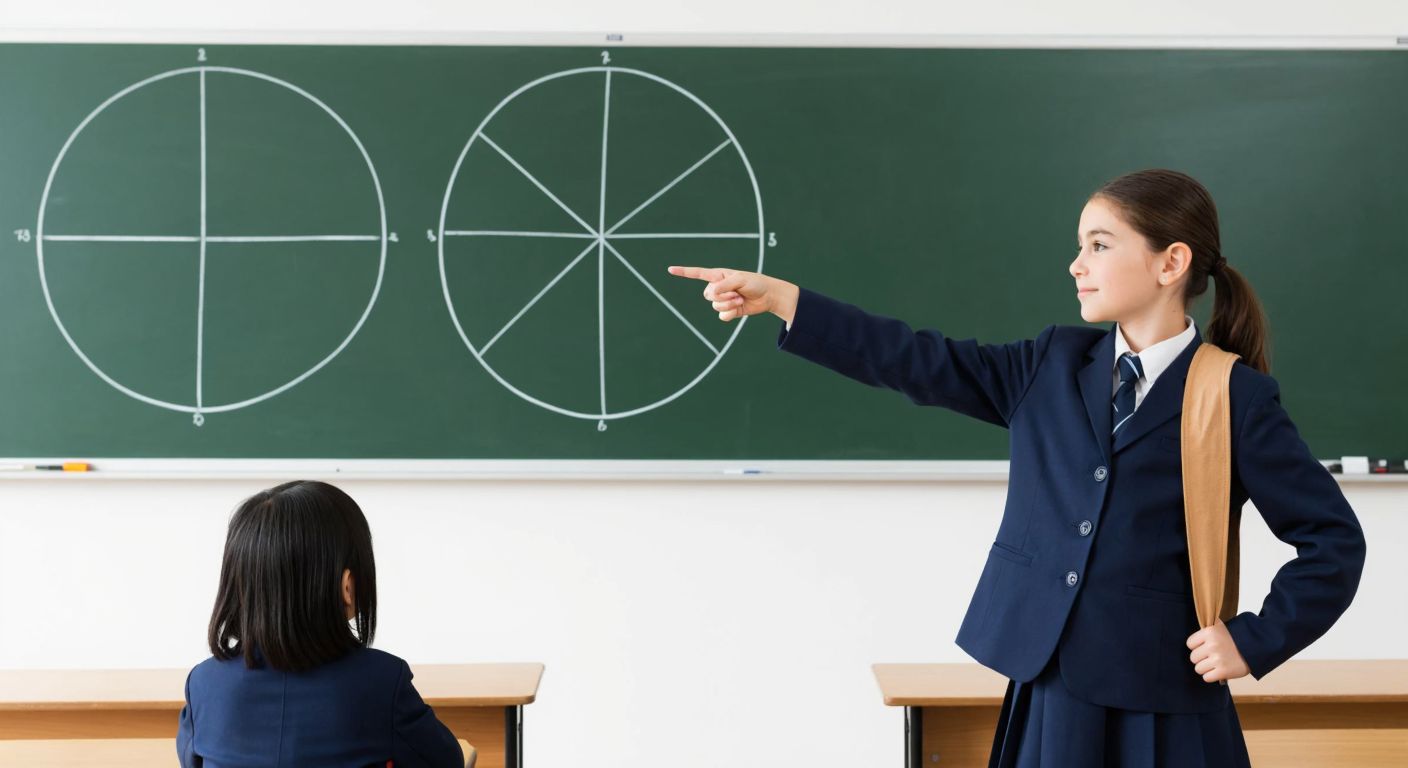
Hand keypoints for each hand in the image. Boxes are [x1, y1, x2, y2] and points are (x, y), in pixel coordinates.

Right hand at [666, 266, 798, 324]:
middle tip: (737, 292)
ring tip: (740, 298)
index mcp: (718, 276)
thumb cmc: (755, 282)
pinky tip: (739, 307)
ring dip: (729, 304)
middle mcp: (718, 288)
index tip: (670, 269)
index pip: (697, 273)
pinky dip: (731, 313)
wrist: (768, 296)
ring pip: (715, 306)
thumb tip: (712, 293)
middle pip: (708, 295)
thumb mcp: (740, 279)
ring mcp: (723, 300)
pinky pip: (722, 316)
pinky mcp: (729, 311)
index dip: (684, 272)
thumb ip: (725, 284)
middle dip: (722, 295)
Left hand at [1186, 618, 1250, 682]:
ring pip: (1198, 669)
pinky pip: (1206, 678)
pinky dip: (1211, 676)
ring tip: (1215, 664)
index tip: (1204, 647)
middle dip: (1201, 658)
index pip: (1189, 644)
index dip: (1196, 646)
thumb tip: (1193, 627)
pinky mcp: (1224, 672)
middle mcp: (1212, 645)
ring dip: (1206, 668)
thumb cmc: (1235, 638)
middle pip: (1193, 658)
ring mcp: (1218, 659)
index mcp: (1209, 632)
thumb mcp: (1220, 627)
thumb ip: (1206, 629)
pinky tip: (1218, 671)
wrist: (1256, 647)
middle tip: (1212, 656)